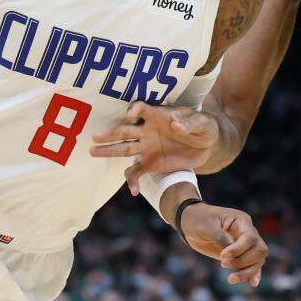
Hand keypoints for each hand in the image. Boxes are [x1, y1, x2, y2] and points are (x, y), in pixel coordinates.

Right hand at [90, 102, 218, 194]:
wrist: (208, 145)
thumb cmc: (204, 127)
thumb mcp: (203, 123)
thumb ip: (190, 123)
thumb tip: (175, 124)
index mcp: (159, 117)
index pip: (143, 109)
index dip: (136, 110)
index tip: (131, 115)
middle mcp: (148, 131)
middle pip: (126, 130)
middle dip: (111, 133)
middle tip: (95, 137)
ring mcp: (148, 148)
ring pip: (124, 149)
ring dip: (109, 151)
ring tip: (93, 152)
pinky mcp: (151, 164)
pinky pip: (137, 172)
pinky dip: (132, 181)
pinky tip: (132, 191)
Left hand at [179, 204, 267, 286]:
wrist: (191, 222)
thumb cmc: (199, 220)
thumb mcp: (207, 226)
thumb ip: (220, 238)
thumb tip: (230, 253)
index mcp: (241, 220)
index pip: (250, 238)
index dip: (238, 250)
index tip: (222, 256)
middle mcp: (248, 232)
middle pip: (259, 250)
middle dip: (243, 262)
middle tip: (222, 264)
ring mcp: (246, 244)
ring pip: (258, 260)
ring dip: (247, 272)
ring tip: (230, 279)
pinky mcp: (241, 255)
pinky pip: (253, 265)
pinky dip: (253, 274)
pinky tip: (252, 283)